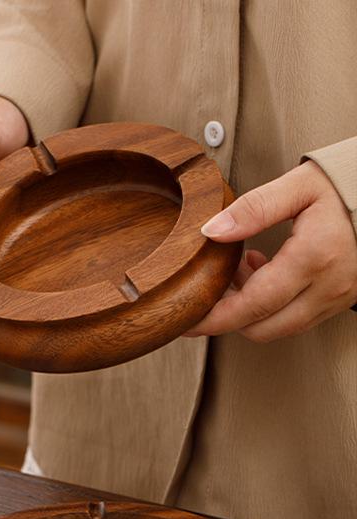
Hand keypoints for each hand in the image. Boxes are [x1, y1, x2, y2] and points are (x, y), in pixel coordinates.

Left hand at [186, 161, 356, 341]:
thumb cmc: (351, 183)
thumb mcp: (300, 186)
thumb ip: (253, 208)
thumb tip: (210, 231)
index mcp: (314, 258)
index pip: (252, 306)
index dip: (214, 319)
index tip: (187, 320)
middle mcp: (328, 287)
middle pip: (261, 328)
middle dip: (228, 316)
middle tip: (213, 286)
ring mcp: (338, 298)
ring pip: (278, 327)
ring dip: (250, 311)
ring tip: (241, 270)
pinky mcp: (341, 300)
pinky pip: (297, 318)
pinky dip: (272, 307)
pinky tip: (265, 273)